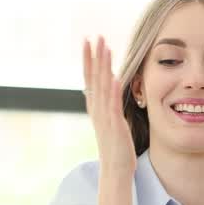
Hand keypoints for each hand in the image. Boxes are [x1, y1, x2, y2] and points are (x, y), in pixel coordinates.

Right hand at [83, 36, 137, 183]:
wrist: (115, 168)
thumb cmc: (115, 145)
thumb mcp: (108, 120)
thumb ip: (104, 104)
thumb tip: (100, 89)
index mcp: (95, 106)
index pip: (89, 77)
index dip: (88, 59)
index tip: (88, 40)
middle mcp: (97, 108)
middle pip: (93, 77)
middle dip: (94, 56)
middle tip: (95, 36)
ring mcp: (104, 116)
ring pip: (102, 86)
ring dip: (103, 66)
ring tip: (105, 48)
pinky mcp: (114, 125)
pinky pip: (112, 104)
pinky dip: (112, 90)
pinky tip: (113, 76)